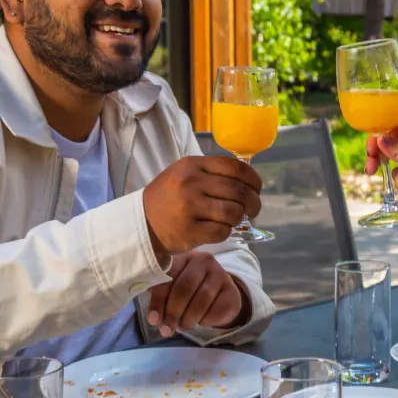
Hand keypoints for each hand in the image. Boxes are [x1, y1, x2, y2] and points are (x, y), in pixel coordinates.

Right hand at [142, 156, 261, 257]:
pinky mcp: (189, 230)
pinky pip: (222, 232)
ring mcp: (189, 207)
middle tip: (253, 210)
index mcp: (193, 165)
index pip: (236, 168)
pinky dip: (226, 233)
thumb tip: (248, 181)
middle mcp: (191, 183)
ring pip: (233, 213)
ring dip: (239, 219)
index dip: (254, 180)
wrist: (141, 223)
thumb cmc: (168, 198)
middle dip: (253, 203)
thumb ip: (212, 173)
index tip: (257, 189)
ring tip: (233, 220)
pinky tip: (218, 230)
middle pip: (239, 192)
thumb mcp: (184, 174)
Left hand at [146, 251, 248, 337]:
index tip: (154, 320)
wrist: (219, 296)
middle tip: (167, 329)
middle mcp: (203, 260)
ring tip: (183, 326)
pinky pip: (216, 309)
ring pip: (201, 300)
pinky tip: (200, 321)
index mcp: (183, 256)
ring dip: (188, 319)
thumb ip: (161, 299)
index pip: (168, 275)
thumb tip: (155, 319)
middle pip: (185, 287)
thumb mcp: (172, 290)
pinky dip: (205, 321)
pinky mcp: (232, 290)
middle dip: (173, 312)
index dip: (159, 299)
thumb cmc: (189, 291)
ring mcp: (220, 274)